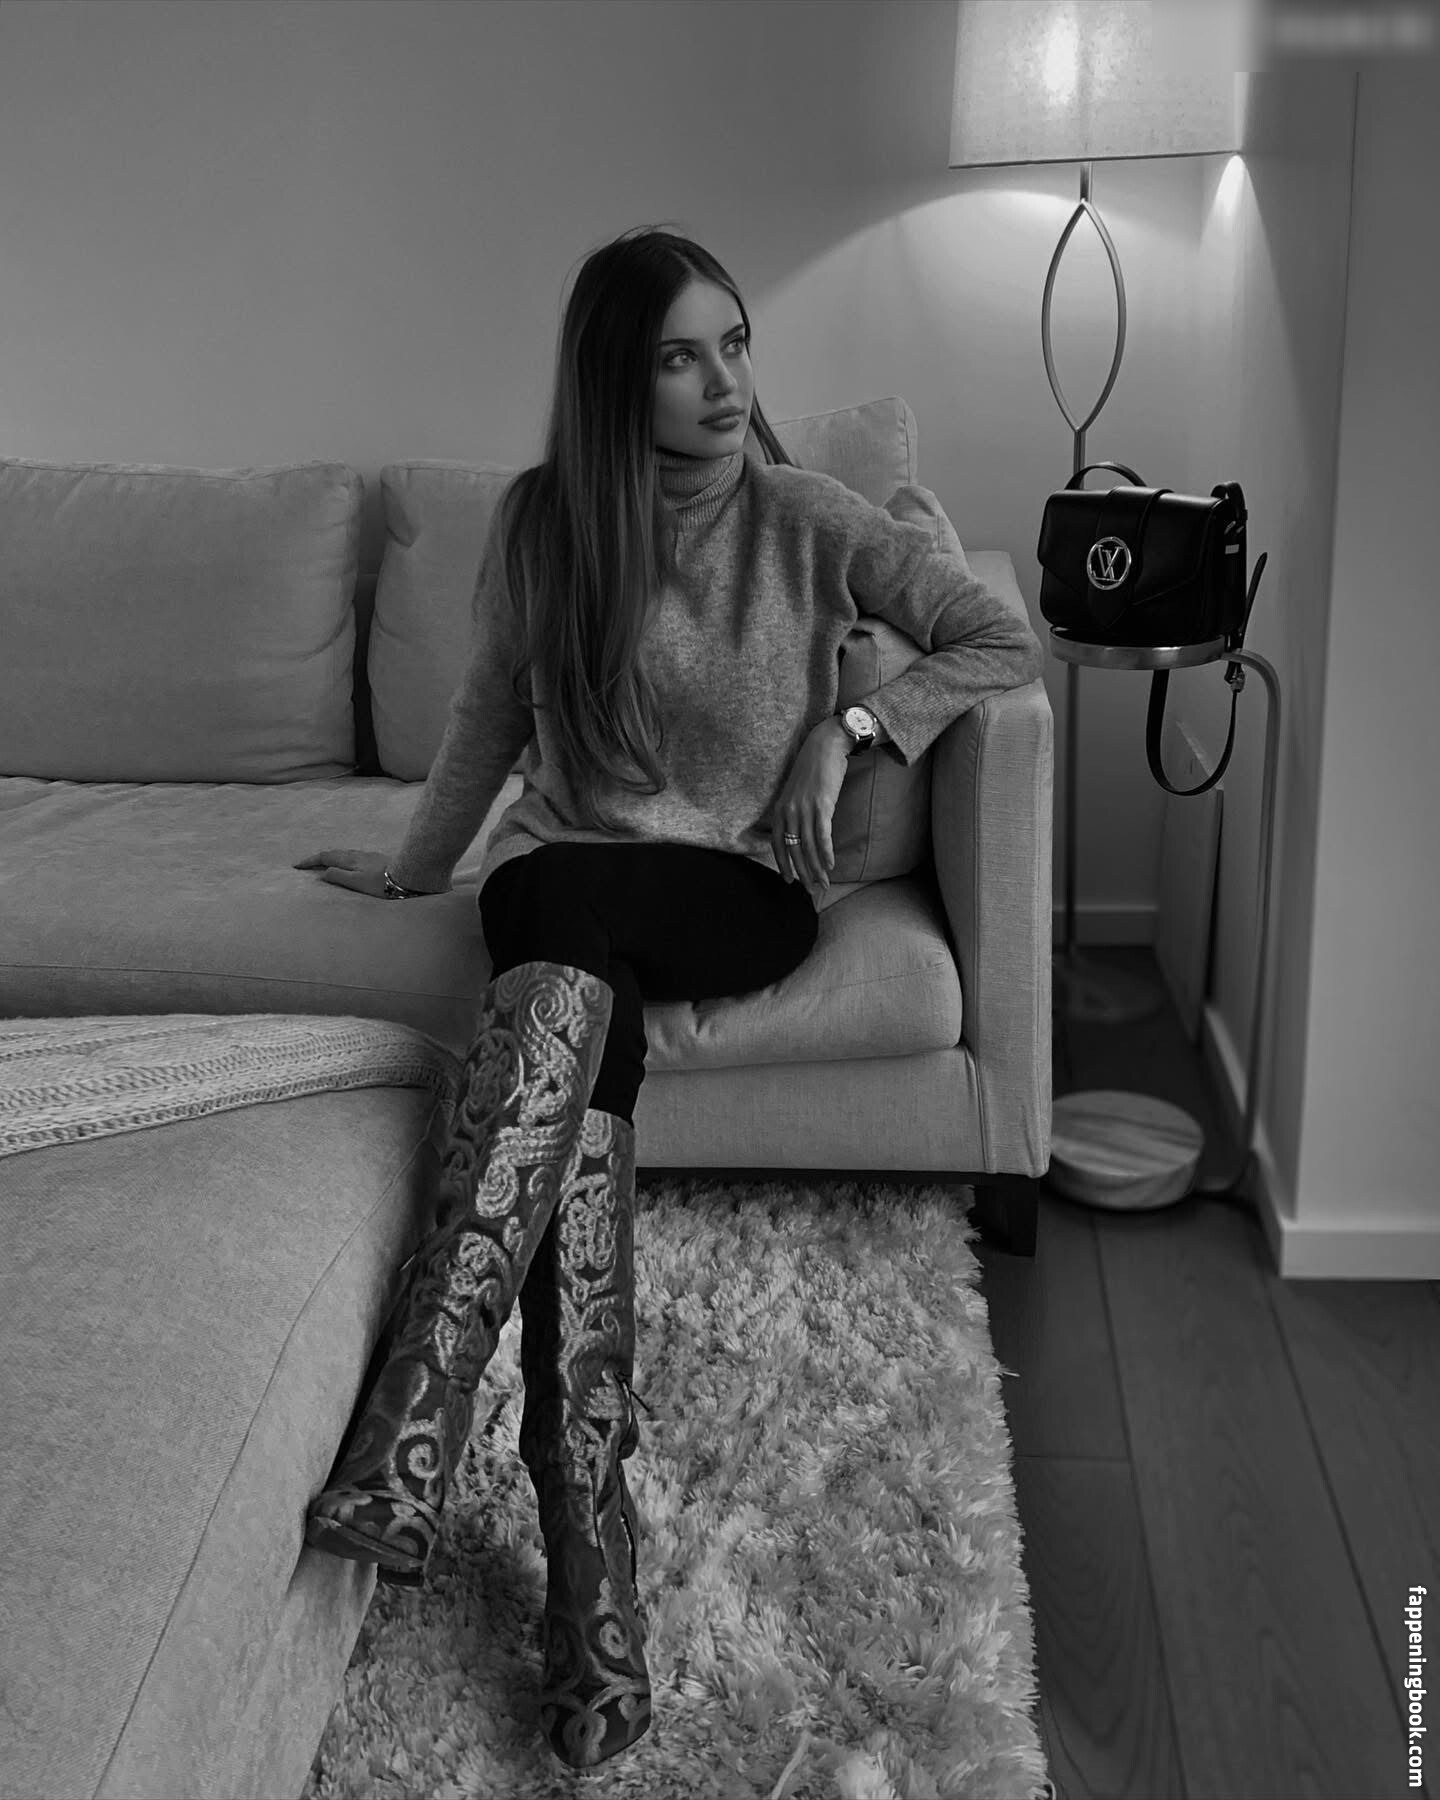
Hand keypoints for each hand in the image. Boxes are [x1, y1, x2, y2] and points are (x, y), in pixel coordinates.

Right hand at [293, 847, 389, 898]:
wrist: (407, 875)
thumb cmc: (382, 883)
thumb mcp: (357, 883)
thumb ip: (339, 877)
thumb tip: (323, 872)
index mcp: (349, 860)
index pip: (324, 857)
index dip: (310, 861)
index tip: (296, 866)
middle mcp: (357, 854)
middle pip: (333, 853)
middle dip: (318, 858)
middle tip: (306, 864)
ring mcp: (367, 855)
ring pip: (344, 854)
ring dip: (331, 857)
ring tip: (324, 864)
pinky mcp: (376, 859)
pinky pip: (353, 856)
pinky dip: (343, 859)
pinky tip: (348, 864)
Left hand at [771, 719, 848, 898]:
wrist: (826, 746)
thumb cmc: (814, 770)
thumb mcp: (796, 792)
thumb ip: (794, 812)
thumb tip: (800, 834)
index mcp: (780, 809)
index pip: (778, 844)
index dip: (784, 865)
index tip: (790, 882)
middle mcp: (789, 811)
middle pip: (794, 850)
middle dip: (803, 873)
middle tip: (811, 890)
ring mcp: (805, 808)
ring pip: (809, 847)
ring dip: (817, 868)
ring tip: (824, 883)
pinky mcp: (822, 805)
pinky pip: (822, 835)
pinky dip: (826, 853)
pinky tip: (830, 866)